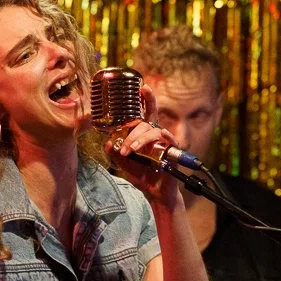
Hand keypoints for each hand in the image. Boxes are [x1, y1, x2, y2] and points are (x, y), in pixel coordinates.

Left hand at [104, 85, 181, 204]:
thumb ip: (115, 151)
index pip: (145, 113)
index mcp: (145, 133)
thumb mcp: (123, 162)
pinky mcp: (172, 151)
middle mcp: (155, 134)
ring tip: (131, 151)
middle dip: (132, 134)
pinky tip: (161, 136)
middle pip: (145, 123)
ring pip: (153, 132)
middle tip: (124, 149)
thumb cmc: (141, 175)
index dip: (146, 99)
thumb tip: (108, 142)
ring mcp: (164, 142)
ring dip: (140, 140)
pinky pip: (170, 140)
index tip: (142, 87)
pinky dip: (165, 137)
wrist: (155, 193)